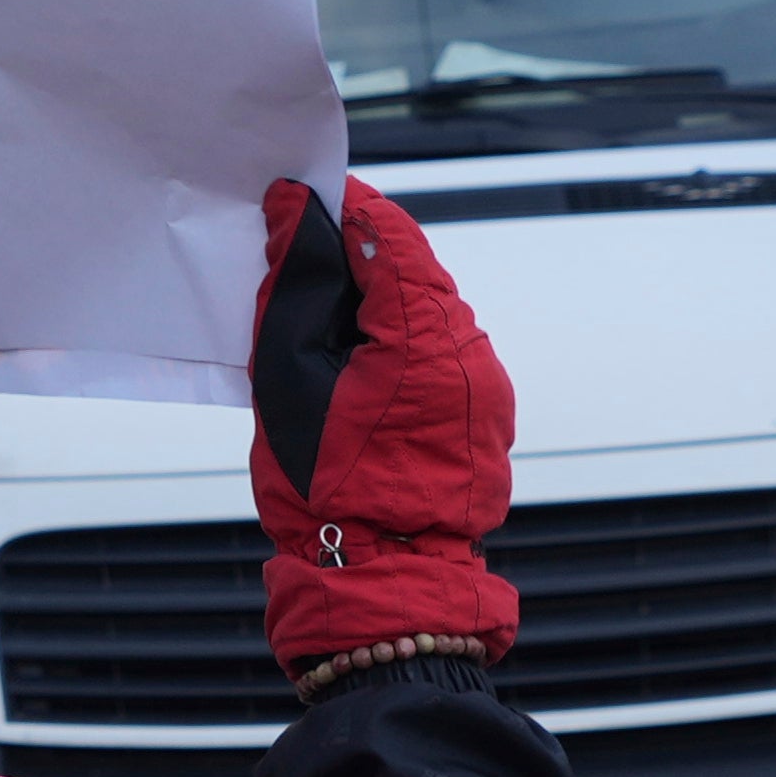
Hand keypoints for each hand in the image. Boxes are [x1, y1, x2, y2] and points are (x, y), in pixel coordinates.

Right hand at [249, 175, 520, 689]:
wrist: (383, 581)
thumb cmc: (329, 491)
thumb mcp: (290, 378)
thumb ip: (297, 287)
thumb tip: (297, 217)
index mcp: (426, 338)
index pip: (390, 239)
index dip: (345, 209)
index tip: (301, 195)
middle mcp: (470, 352)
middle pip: (413, 273)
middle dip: (358, 256)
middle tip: (297, 251)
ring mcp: (485, 386)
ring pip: (426, 314)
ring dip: (376, 302)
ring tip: (317, 316)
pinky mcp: (483, 413)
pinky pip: (439, 354)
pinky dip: (397, 342)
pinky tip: (352, 363)